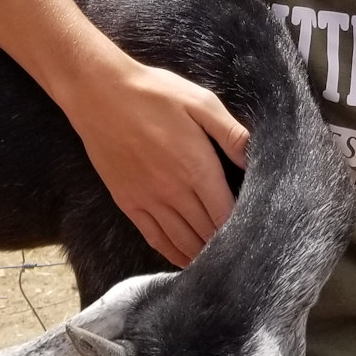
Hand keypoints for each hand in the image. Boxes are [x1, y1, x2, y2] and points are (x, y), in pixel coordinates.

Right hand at [64, 60, 249, 267]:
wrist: (99, 94)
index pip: (227, 214)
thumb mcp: (201, 102)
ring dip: (202, 254)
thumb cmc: (154, 93)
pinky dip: (173, 253)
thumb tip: (255, 157)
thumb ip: (231, 133)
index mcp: (198, 169)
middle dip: (225, 245)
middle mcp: (175, 192)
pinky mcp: (128, 202)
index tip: (255, 234)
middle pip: (207, 232)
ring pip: (183, 241)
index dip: (242, 229)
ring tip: (218, 262)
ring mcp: (149, 200)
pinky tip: (184, 258)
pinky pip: (155, 238)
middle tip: (241, 253)